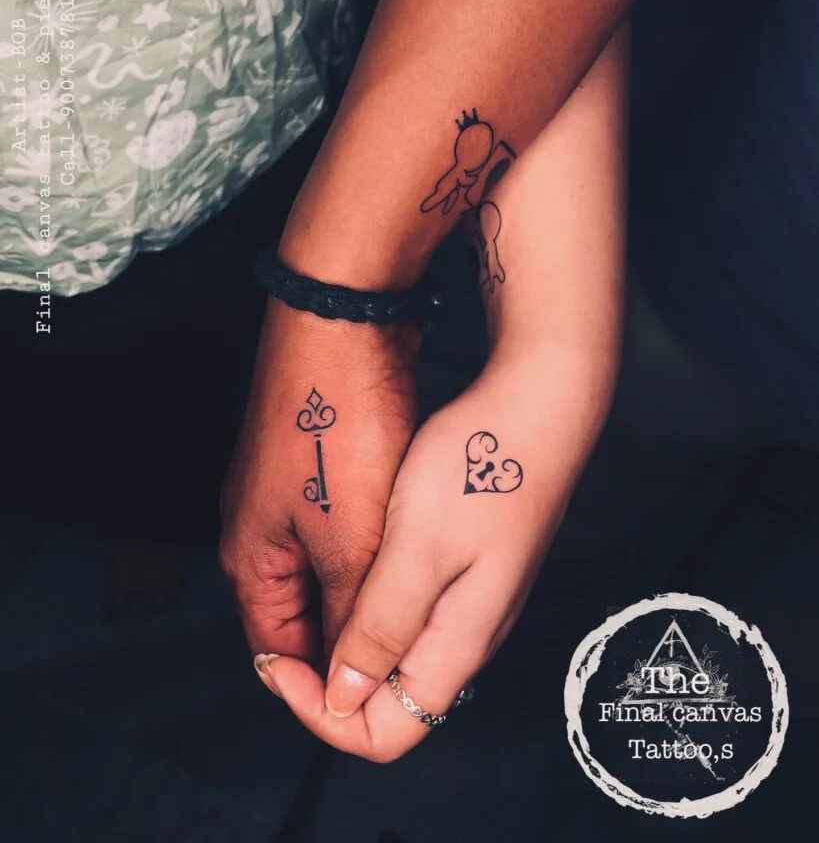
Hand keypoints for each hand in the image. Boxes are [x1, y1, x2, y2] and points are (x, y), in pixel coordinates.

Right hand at [219, 299, 418, 662]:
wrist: (341, 324)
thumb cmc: (338, 427)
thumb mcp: (352, 541)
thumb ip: (352, 615)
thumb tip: (355, 679)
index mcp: (249, 558)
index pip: (279, 650)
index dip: (326, 679)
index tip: (380, 685)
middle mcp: (257, 528)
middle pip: (302, 609)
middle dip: (353, 629)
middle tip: (411, 640)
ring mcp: (284, 491)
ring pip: (326, 564)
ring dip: (365, 582)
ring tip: (417, 595)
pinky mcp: (314, 461)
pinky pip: (340, 522)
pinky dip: (372, 540)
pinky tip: (411, 542)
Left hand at [253, 349, 608, 759]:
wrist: (539, 408)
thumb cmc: (479, 471)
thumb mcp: (417, 551)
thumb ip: (382, 628)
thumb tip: (346, 698)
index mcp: (455, 644)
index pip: (385, 734)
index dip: (322, 716)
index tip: (281, 665)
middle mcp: (466, 634)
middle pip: (389, 702)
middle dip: (326, 683)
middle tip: (283, 639)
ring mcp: (470, 599)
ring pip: (396, 655)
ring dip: (345, 642)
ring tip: (307, 599)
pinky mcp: (467, 566)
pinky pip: (410, 613)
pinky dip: (367, 606)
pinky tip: (349, 564)